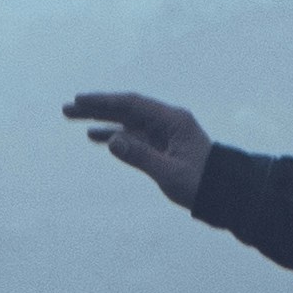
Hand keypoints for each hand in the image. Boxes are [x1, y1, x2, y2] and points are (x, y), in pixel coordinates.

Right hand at [64, 89, 211, 206]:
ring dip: (101, 120)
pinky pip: (133, 135)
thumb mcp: (170, 173)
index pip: (133, 104)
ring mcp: (163, 133)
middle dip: (97, 107)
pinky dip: (114, 135)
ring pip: (126, 121)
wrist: (224, 192)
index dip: (105, 101)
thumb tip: (112, 140)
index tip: (81, 100)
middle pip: (126, 109)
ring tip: (74, 118)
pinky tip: (96, 136)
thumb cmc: (201, 183)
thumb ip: (141, 157)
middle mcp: (167, 122)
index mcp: (173, 121)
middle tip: (68, 108)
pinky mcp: (161, 146)